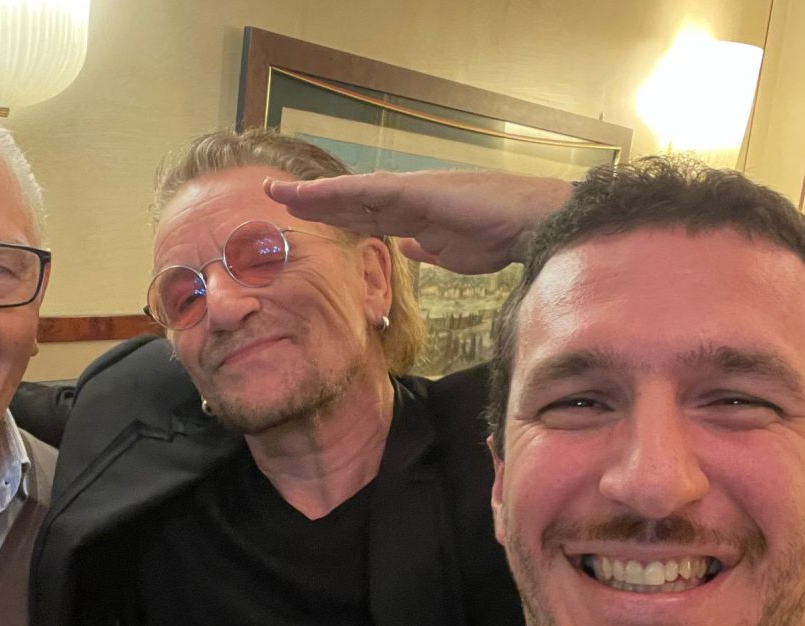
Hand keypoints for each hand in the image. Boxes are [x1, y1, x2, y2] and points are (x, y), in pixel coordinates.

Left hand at [264, 170, 571, 273]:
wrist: (528, 225)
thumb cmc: (496, 238)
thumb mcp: (451, 255)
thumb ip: (426, 250)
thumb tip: (407, 249)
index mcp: (412, 216)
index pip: (362, 215)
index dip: (332, 215)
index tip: (303, 217)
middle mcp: (406, 199)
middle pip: (349, 201)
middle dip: (313, 202)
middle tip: (276, 197)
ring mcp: (410, 192)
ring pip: (352, 193)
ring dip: (316, 194)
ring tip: (281, 193)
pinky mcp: (417, 191)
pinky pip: (371, 191)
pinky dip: (341, 192)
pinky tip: (315, 194)